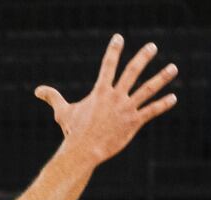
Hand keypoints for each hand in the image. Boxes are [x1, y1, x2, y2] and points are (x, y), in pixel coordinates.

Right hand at [37, 35, 177, 164]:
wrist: (84, 151)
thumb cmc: (73, 132)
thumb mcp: (63, 112)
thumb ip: (53, 98)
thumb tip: (37, 90)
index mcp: (100, 92)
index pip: (108, 65)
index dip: (113, 50)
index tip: (119, 37)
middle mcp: (115, 96)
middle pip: (132, 71)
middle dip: (143, 57)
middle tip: (152, 46)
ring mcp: (126, 109)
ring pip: (148, 89)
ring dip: (162, 77)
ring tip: (173, 67)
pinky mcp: (134, 122)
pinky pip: (151, 111)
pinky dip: (163, 104)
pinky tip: (173, 98)